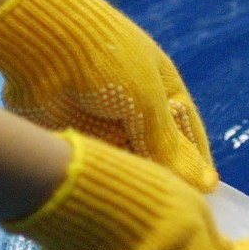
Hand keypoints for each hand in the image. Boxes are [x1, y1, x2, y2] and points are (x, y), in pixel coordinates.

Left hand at [0, 0, 215, 191]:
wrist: (42, 47)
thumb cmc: (106, 62)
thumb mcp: (150, 103)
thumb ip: (173, 147)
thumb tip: (205, 185)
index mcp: (161, 87)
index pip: (187, 130)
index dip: (197, 160)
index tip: (206, 191)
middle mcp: (135, 105)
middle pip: (159, 149)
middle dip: (168, 174)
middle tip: (178, 203)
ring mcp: (105, 120)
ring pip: (132, 159)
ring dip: (140, 176)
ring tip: (149, 199)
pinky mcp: (79, 134)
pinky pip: (104, 162)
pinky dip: (113, 175)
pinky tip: (122, 190)